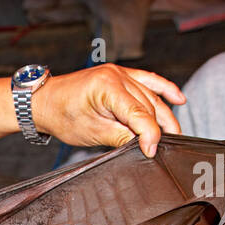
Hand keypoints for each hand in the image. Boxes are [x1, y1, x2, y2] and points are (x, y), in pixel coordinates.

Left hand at [31, 64, 184, 157]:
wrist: (44, 101)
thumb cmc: (61, 115)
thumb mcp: (90, 133)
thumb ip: (120, 137)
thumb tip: (143, 144)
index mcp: (107, 87)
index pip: (138, 113)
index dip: (149, 134)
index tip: (152, 151)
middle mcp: (116, 75)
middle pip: (148, 105)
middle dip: (160, 127)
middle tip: (168, 148)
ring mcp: (120, 72)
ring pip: (151, 96)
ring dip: (164, 115)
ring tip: (174, 134)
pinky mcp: (120, 74)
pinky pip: (148, 80)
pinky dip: (164, 89)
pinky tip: (179, 99)